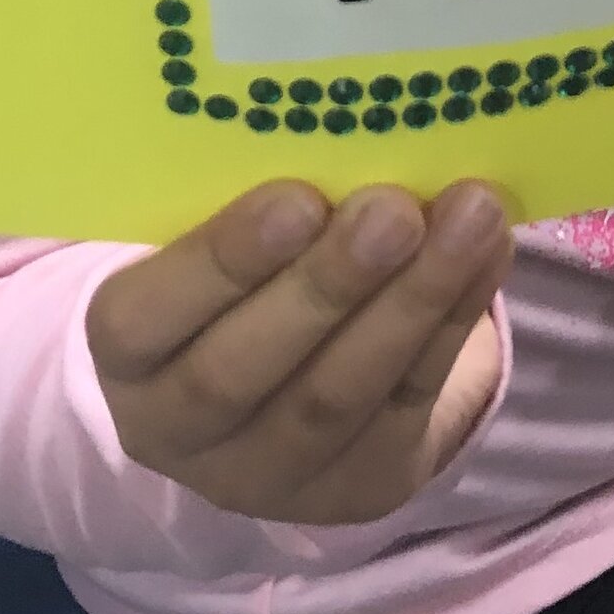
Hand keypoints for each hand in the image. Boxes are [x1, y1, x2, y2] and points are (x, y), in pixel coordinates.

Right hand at [85, 180, 511, 525]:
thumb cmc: (236, 277)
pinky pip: (410, 402)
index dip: (221, 262)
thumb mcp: (208, 241)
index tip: (296, 197)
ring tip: (469, 216)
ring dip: (412, 300)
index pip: (147, 320)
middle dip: (328, 286)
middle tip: (391, 210)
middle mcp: (183, 435)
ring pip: (339, 395)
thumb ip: (246, 206)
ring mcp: (272, 475)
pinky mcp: (360, 488)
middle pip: (246, 369)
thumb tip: (333, 125)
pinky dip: (454, 320)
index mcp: (127, 361)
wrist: (279, 392)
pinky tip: (486, 252)